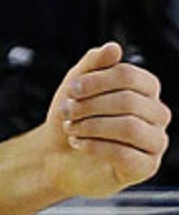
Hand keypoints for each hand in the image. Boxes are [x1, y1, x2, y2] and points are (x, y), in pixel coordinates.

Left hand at [41, 42, 170, 197]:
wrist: (57, 153)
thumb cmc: (72, 116)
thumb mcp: (77, 85)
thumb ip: (94, 63)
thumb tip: (114, 47)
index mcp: (145, 89)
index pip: (129, 75)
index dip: (96, 81)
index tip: (72, 90)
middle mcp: (157, 114)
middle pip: (128, 100)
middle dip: (89, 105)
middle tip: (67, 112)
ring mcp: (155, 141)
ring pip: (130, 127)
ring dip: (91, 126)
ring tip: (71, 128)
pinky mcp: (146, 167)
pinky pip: (125, 154)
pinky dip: (93, 146)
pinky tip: (78, 144)